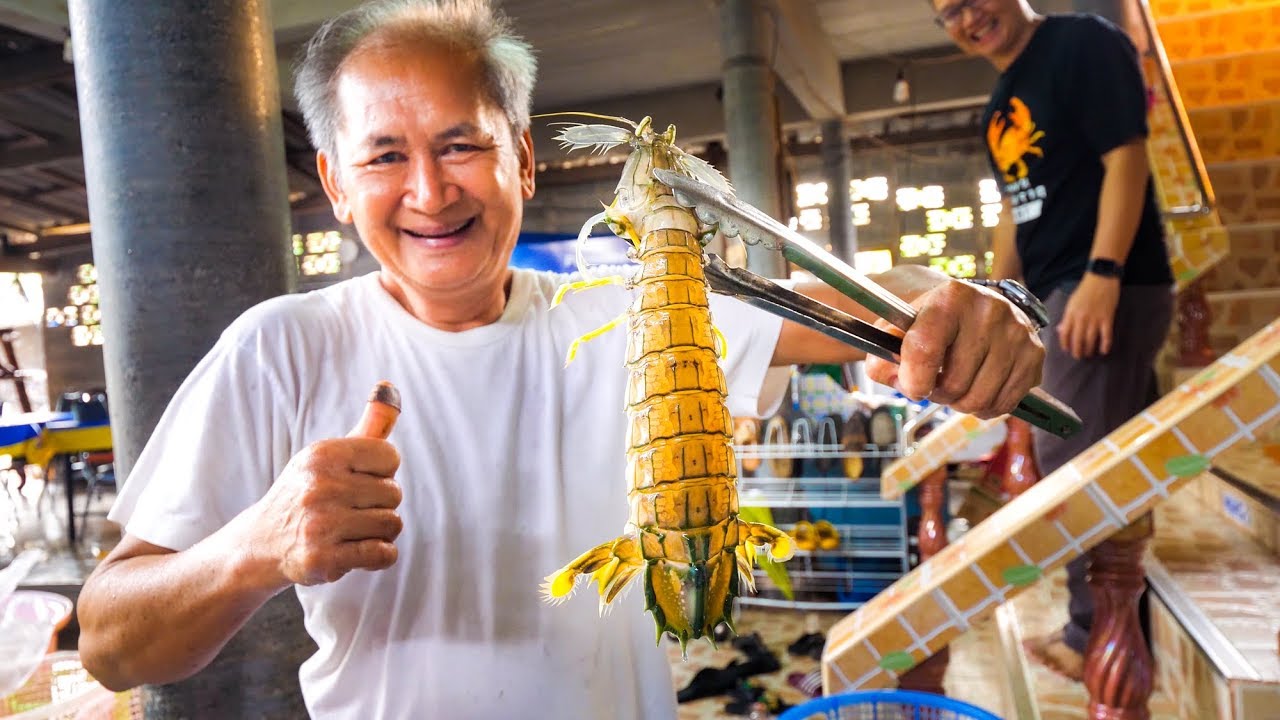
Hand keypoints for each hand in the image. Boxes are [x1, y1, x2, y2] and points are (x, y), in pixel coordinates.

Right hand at [248, 383, 403, 588]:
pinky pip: (384, 554)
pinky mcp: (323, 560)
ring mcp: (320, 525)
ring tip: (351, 531)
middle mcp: (319, 486)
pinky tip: (356, 551)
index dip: (382, 473)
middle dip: (379, 505)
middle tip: (349, 510)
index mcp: (322, 455)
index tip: (358, 480)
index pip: (390, 457)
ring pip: (392, 524)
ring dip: (379, 532)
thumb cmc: (306, 493)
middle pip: (394, 494)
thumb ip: (368, 425)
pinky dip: (379, 556)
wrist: (261, 543)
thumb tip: (390, 386)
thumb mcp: (329, 455)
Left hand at [865, 279, 1044, 417]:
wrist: (967, 310)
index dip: (912, 380)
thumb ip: (882, 356)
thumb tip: (892, 376)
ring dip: (960, 403)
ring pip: (979, 399)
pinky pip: (1005, 404)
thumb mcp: (897, 332)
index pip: (924, 349)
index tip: (910, 387)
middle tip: (934, 383)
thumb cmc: (927, 325)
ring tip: (955, 385)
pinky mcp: (1035, 353)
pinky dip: (986, 407)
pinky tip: (977, 388)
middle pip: (954, 384)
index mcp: (950, 298)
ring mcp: (1017, 331)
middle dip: (937, 394)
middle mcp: (989, 309)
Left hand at [1057, 274, 1120, 358]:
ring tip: (1089, 354)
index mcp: (1070, 313)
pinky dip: (1105, 345)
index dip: (1065, 344)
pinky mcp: (1107, 318)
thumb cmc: (1085, 289)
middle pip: (1077, 340)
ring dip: (1089, 350)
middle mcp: (1081, 318)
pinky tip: (1103, 351)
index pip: (1065, 334)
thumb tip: (1060, 330)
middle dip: (1077, 351)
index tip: (1067, 350)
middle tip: (1079, 356)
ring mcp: (1095, 318)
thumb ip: (1066, 317)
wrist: (1101, 277)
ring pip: (1090, 340)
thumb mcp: (1072, 302)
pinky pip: (1106, 335)